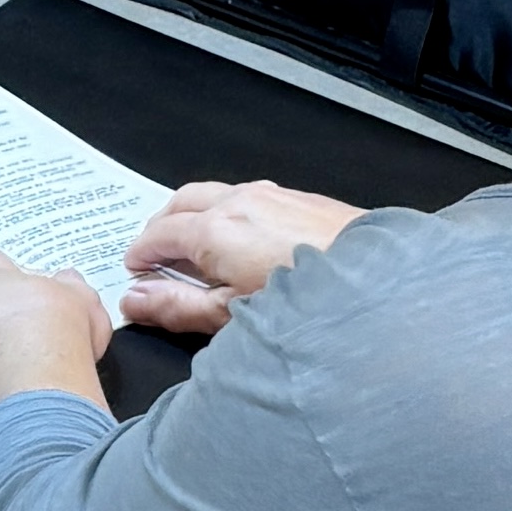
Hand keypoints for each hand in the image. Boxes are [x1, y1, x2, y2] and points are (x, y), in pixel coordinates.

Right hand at [119, 181, 365, 335]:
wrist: (377, 279)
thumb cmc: (309, 303)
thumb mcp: (231, 316)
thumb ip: (176, 306)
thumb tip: (135, 301)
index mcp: (213, 230)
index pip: (158, 235)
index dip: (140, 253)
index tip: (135, 269)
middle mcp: (238, 202)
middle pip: (180, 203)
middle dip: (161, 225)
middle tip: (154, 253)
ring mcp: (271, 194)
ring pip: (215, 194)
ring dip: (195, 214)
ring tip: (196, 245)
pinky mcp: (299, 197)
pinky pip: (249, 195)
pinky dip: (229, 212)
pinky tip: (243, 238)